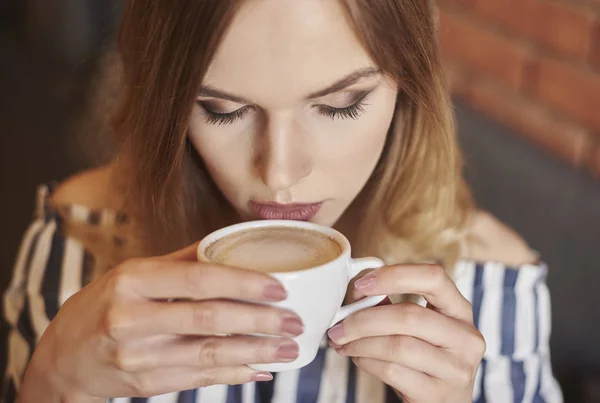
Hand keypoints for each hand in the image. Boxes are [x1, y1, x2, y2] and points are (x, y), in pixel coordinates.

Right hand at [21, 243, 302, 400]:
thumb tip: (231, 244)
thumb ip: (181, 261)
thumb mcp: (133, 273)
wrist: (62, 358)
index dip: (244, 284)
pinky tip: (259, 369)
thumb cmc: (104, 304)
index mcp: (133, 281)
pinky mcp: (146, 384)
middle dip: (259, 322)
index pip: (198, 280)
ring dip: (255, 353)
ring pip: (209, 354)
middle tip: (294, 322)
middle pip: (209, 320)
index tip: (279, 288)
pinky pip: (199, 378)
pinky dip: (234, 374)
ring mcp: (139, 357)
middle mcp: (133, 319)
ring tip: (288, 349)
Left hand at [328, 264, 484, 402]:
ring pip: (398, 346)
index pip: (434, 277)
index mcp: (460, 310)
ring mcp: (456, 369)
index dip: (394, 276)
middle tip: (338, 324)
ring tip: (343, 342)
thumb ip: (389, 304)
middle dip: (364, 319)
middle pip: (410, 316)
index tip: (362, 284)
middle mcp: (466, 338)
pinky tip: (358, 357)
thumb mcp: (417, 327)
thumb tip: (356, 290)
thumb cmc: (425, 358)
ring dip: (360, 342)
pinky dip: (366, 362)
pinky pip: (393, 371)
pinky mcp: (438, 395)